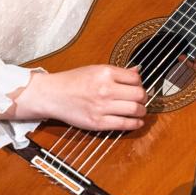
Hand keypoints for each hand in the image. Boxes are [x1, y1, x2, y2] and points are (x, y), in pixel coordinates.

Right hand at [2, 64, 146, 131]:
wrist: (52, 95)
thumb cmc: (72, 81)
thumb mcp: (94, 69)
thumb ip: (117, 72)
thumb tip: (137, 71)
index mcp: (105, 72)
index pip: (135, 78)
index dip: (139, 83)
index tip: (137, 87)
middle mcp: (105, 89)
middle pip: (139, 94)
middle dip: (143, 98)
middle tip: (141, 100)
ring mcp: (102, 107)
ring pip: (135, 109)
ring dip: (141, 111)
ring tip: (139, 111)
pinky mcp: (98, 122)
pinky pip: (124, 124)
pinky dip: (135, 123)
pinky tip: (136, 121)